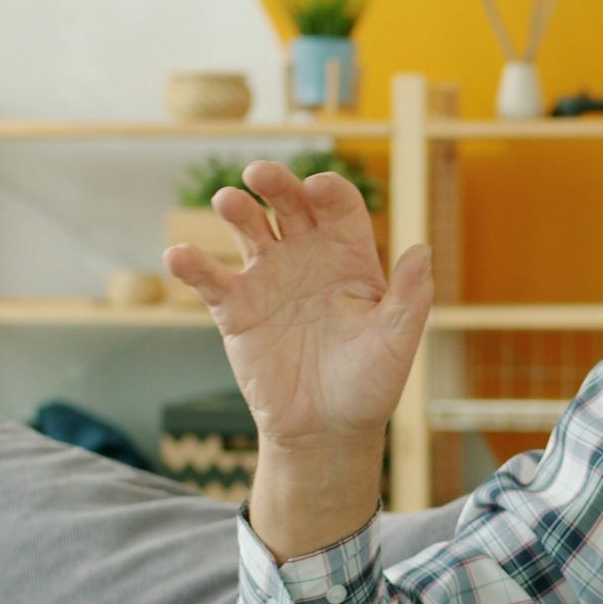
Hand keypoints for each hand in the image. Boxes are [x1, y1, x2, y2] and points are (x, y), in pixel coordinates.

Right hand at [161, 160, 432, 447]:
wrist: (327, 430)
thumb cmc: (370, 385)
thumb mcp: (396, 341)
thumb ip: (410, 297)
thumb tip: (422, 249)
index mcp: (350, 257)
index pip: (339, 208)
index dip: (329, 191)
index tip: (318, 187)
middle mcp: (308, 258)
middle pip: (289, 205)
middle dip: (276, 183)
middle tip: (259, 173)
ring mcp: (269, 279)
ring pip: (249, 228)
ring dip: (237, 209)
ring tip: (228, 201)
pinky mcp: (236, 309)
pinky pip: (210, 279)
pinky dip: (192, 264)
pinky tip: (180, 254)